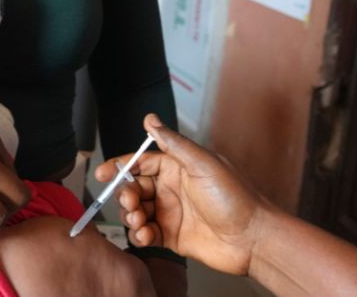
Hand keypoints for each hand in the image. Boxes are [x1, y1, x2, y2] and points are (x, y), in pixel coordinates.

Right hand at [96, 113, 267, 275]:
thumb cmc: (236, 198)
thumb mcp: (203, 164)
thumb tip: (151, 119)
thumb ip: (173, 143)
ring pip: (136, 212)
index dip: (120, 167)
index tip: (103, 173)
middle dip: (125, 195)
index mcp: (176, 168)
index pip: (140, 163)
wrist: (253, 238)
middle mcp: (170, 189)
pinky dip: (139, 235)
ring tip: (139, 221)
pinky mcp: (171, 236)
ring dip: (130, 216)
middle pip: (133, 188)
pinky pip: (145, 233)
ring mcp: (170, 213)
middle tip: (131, 202)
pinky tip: (145, 235)